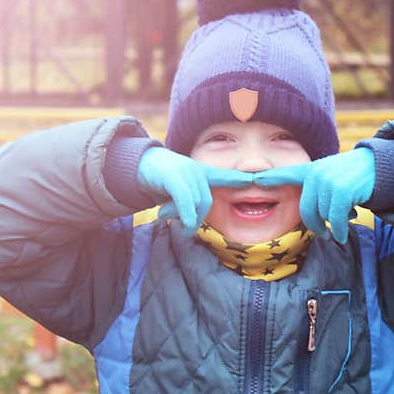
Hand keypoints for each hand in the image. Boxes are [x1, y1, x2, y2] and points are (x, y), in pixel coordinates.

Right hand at [139, 148, 254, 234]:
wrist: (137, 163)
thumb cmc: (159, 180)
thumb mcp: (177, 193)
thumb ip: (186, 205)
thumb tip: (188, 222)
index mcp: (201, 172)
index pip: (225, 176)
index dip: (240, 179)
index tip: (256, 180)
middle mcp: (196, 170)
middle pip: (207, 200)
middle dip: (199, 218)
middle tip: (188, 230)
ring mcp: (185, 172)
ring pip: (197, 201)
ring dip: (190, 219)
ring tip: (181, 228)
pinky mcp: (172, 176)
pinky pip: (185, 198)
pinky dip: (186, 213)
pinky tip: (184, 224)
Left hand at [253, 147, 374, 243]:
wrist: (379, 165)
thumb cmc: (354, 177)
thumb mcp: (332, 177)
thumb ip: (317, 191)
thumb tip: (315, 219)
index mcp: (312, 170)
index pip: (287, 174)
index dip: (270, 178)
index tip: (254, 180)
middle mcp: (317, 174)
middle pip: (306, 210)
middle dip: (315, 225)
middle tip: (323, 234)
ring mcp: (329, 182)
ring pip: (323, 216)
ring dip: (333, 226)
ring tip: (343, 222)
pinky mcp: (342, 191)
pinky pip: (336, 219)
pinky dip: (340, 230)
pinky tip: (343, 233)